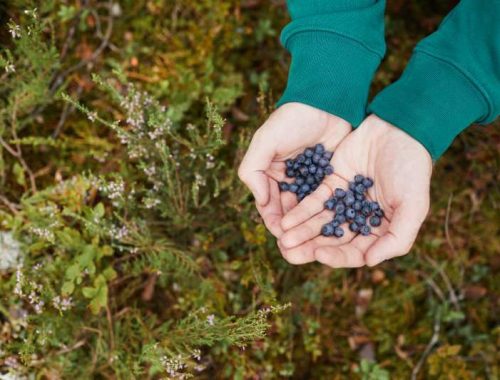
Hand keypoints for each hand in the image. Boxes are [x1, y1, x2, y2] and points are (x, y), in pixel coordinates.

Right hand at [238, 102, 350, 263]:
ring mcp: (310, 181)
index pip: (268, 205)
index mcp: (269, 174)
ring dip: (310, 230)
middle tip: (300, 250)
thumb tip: (259, 202)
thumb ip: (253, 170)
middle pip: (288, 213)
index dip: (274, 222)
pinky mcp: (330, 179)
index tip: (282, 238)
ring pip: (308, 212)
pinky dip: (328, 217)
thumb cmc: (292, 119)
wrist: (326, 101)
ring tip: (317, 247)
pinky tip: (334, 230)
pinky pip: (326, 202)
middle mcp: (288, 181)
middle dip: (293, 232)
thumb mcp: (265, 141)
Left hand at [279, 115, 431, 266]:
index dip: (337, 256)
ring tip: (282, 240)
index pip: (355, 251)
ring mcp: (344, 202)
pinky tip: (286, 221)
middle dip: (310, 248)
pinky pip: (313, 203)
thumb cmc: (411, 169)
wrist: (398, 130)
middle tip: (289, 254)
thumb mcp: (413, 205)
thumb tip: (369, 262)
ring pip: (319, 223)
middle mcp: (359, 220)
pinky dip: (300, 212)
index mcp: (380, 230)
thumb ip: (397, 237)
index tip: (319, 254)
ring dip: (301, 233)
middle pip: (332, 241)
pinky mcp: (331, 185)